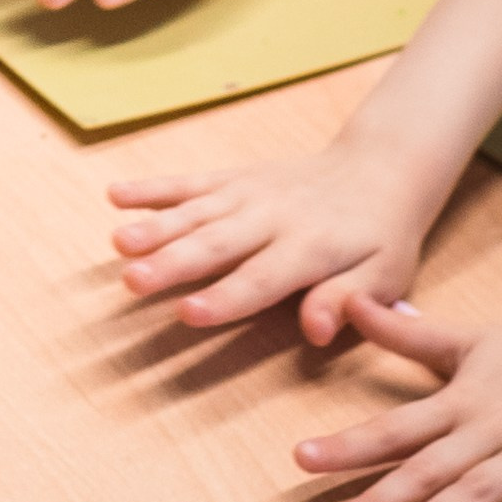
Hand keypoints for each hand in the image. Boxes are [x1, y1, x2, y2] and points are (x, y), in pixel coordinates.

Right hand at [108, 136, 431, 336]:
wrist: (377, 170)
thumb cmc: (380, 238)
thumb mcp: (385, 276)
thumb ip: (348, 300)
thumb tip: (316, 332)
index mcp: (311, 247)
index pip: (262, 277)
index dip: (225, 297)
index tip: (188, 314)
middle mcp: (272, 216)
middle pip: (216, 243)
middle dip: (173, 263)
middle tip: (133, 281)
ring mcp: (247, 193)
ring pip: (195, 211)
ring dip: (154, 226)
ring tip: (118, 243)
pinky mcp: (232, 178)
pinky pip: (189, 182)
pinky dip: (152, 187)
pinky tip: (116, 195)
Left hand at [295, 295, 501, 501]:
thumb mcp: (470, 340)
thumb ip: (408, 336)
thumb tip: (350, 303)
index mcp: (460, 402)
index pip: (393, 428)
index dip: (346, 445)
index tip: (301, 460)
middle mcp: (489, 428)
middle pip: (427, 468)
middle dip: (381, 500)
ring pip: (482, 489)